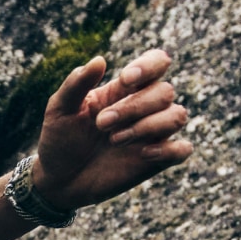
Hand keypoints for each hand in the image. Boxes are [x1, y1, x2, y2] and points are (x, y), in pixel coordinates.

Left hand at [32, 49, 192, 210]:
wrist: (58, 179)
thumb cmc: (60, 138)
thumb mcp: (60, 109)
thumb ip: (76, 84)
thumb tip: (99, 60)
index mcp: (125, 88)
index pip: (157, 62)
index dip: (149, 65)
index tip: (126, 79)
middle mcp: (145, 107)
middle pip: (164, 92)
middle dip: (134, 107)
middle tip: (102, 124)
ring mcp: (153, 133)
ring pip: (177, 116)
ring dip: (148, 126)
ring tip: (115, 140)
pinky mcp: (156, 160)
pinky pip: (183, 150)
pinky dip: (170, 149)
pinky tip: (144, 154)